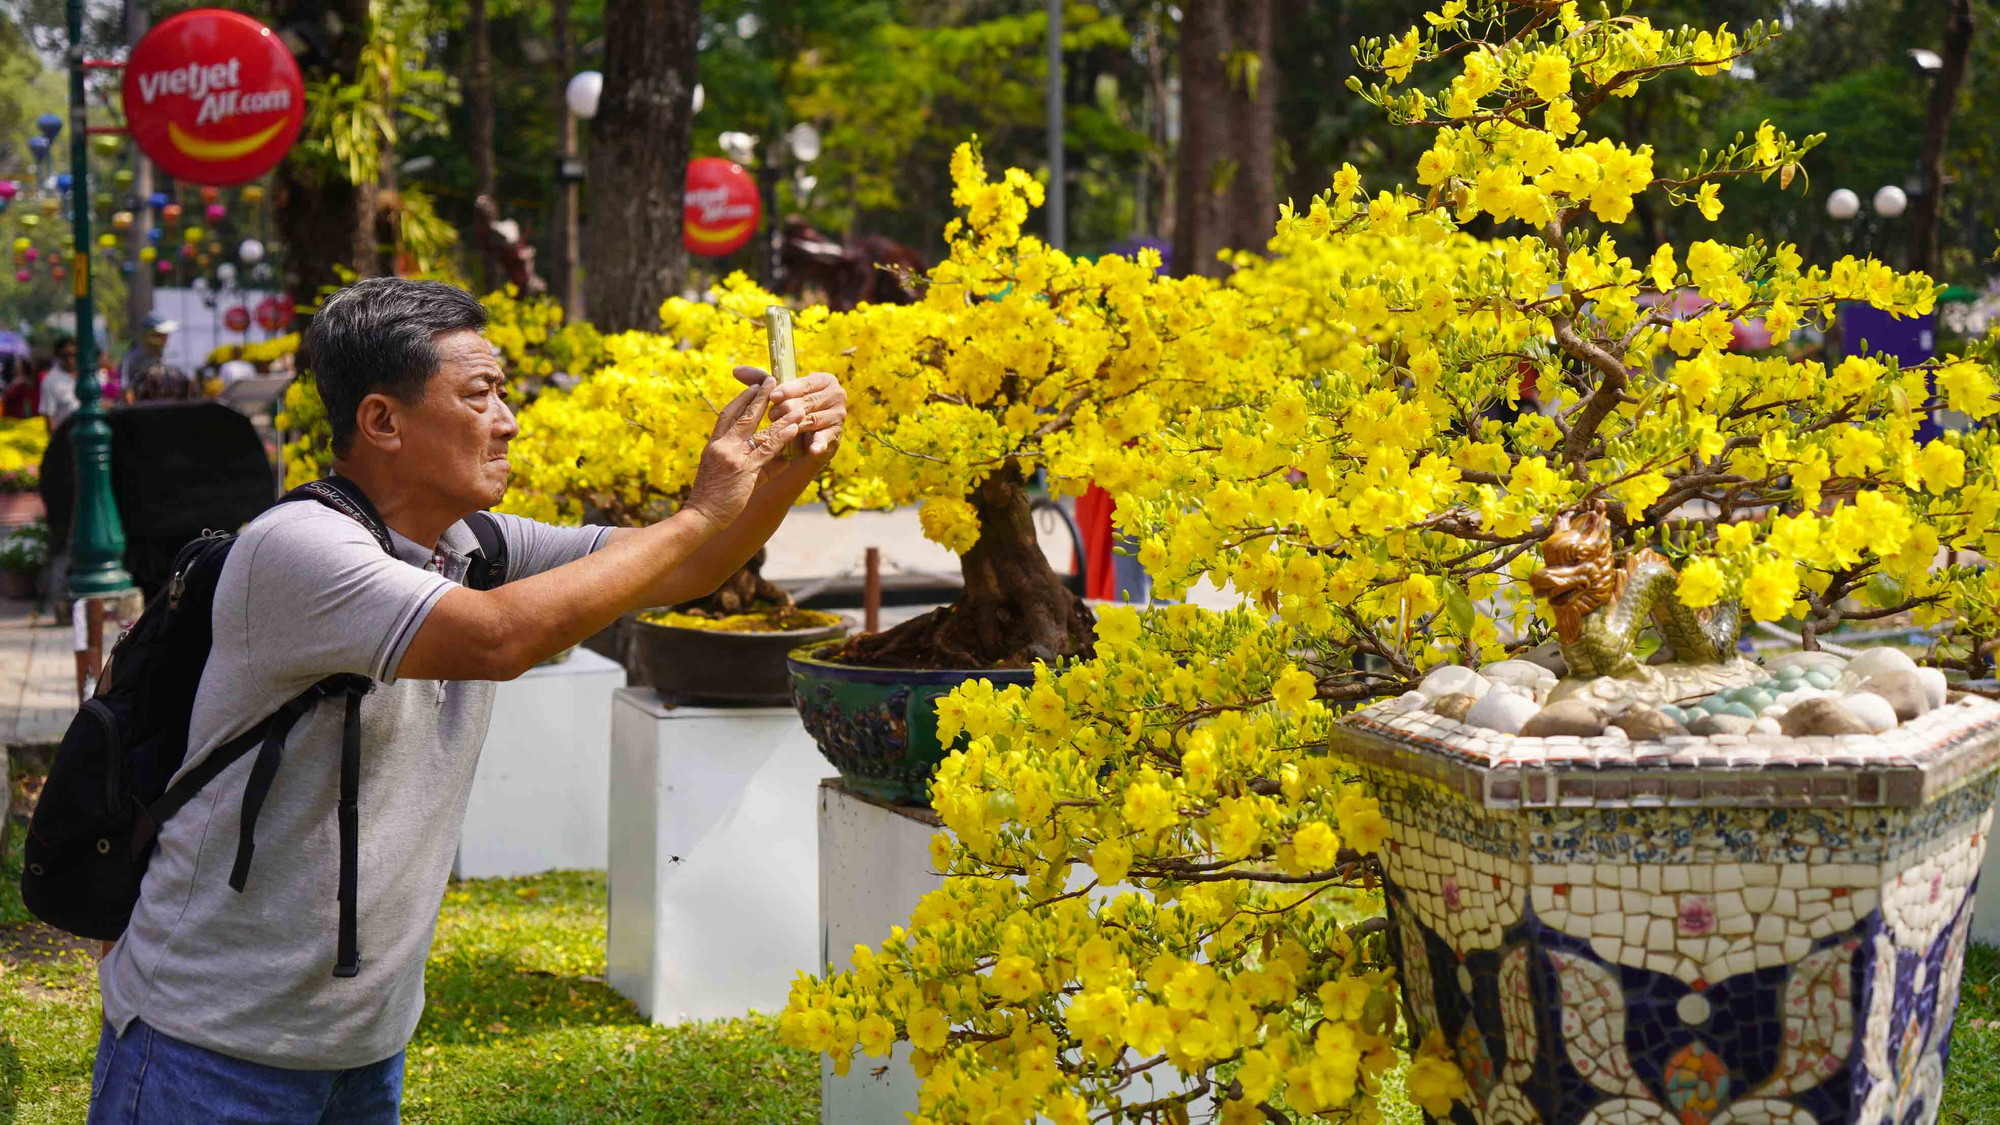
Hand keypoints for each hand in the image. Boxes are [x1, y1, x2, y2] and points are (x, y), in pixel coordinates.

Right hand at [683, 376, 798, 529]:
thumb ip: (757, 466)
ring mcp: (732, 456)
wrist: (700, 517)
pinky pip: (767, 450)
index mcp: (714, 445)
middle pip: (742, 414)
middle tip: (772, 379)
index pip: (727, 415)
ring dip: (779, 415)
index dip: (741, 399)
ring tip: (795, 403)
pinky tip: (795, 427)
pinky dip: (782, 437)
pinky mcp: (744, 470)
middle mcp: (722, 446)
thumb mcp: (727, 476)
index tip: (753, 387)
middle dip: (759, 395)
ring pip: (759, 430)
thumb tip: (783, 460)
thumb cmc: (712, 499)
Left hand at [734, 364, 846, 461]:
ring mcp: (838, 416)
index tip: (773, 396)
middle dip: (788, 409)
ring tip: (780, 430)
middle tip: (772, 416)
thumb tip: (736, 370)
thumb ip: (760, 380)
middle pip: (808, 402)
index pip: (805, 383)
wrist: (807, 435)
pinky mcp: (836, 435)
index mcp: (824, 380)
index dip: (788, 390)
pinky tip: (812, 449)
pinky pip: (826, 439)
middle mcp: (837, 395)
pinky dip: (819, 444)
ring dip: (795, 426)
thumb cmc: (790, 407)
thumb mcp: (778, 393)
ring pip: (812, 420)